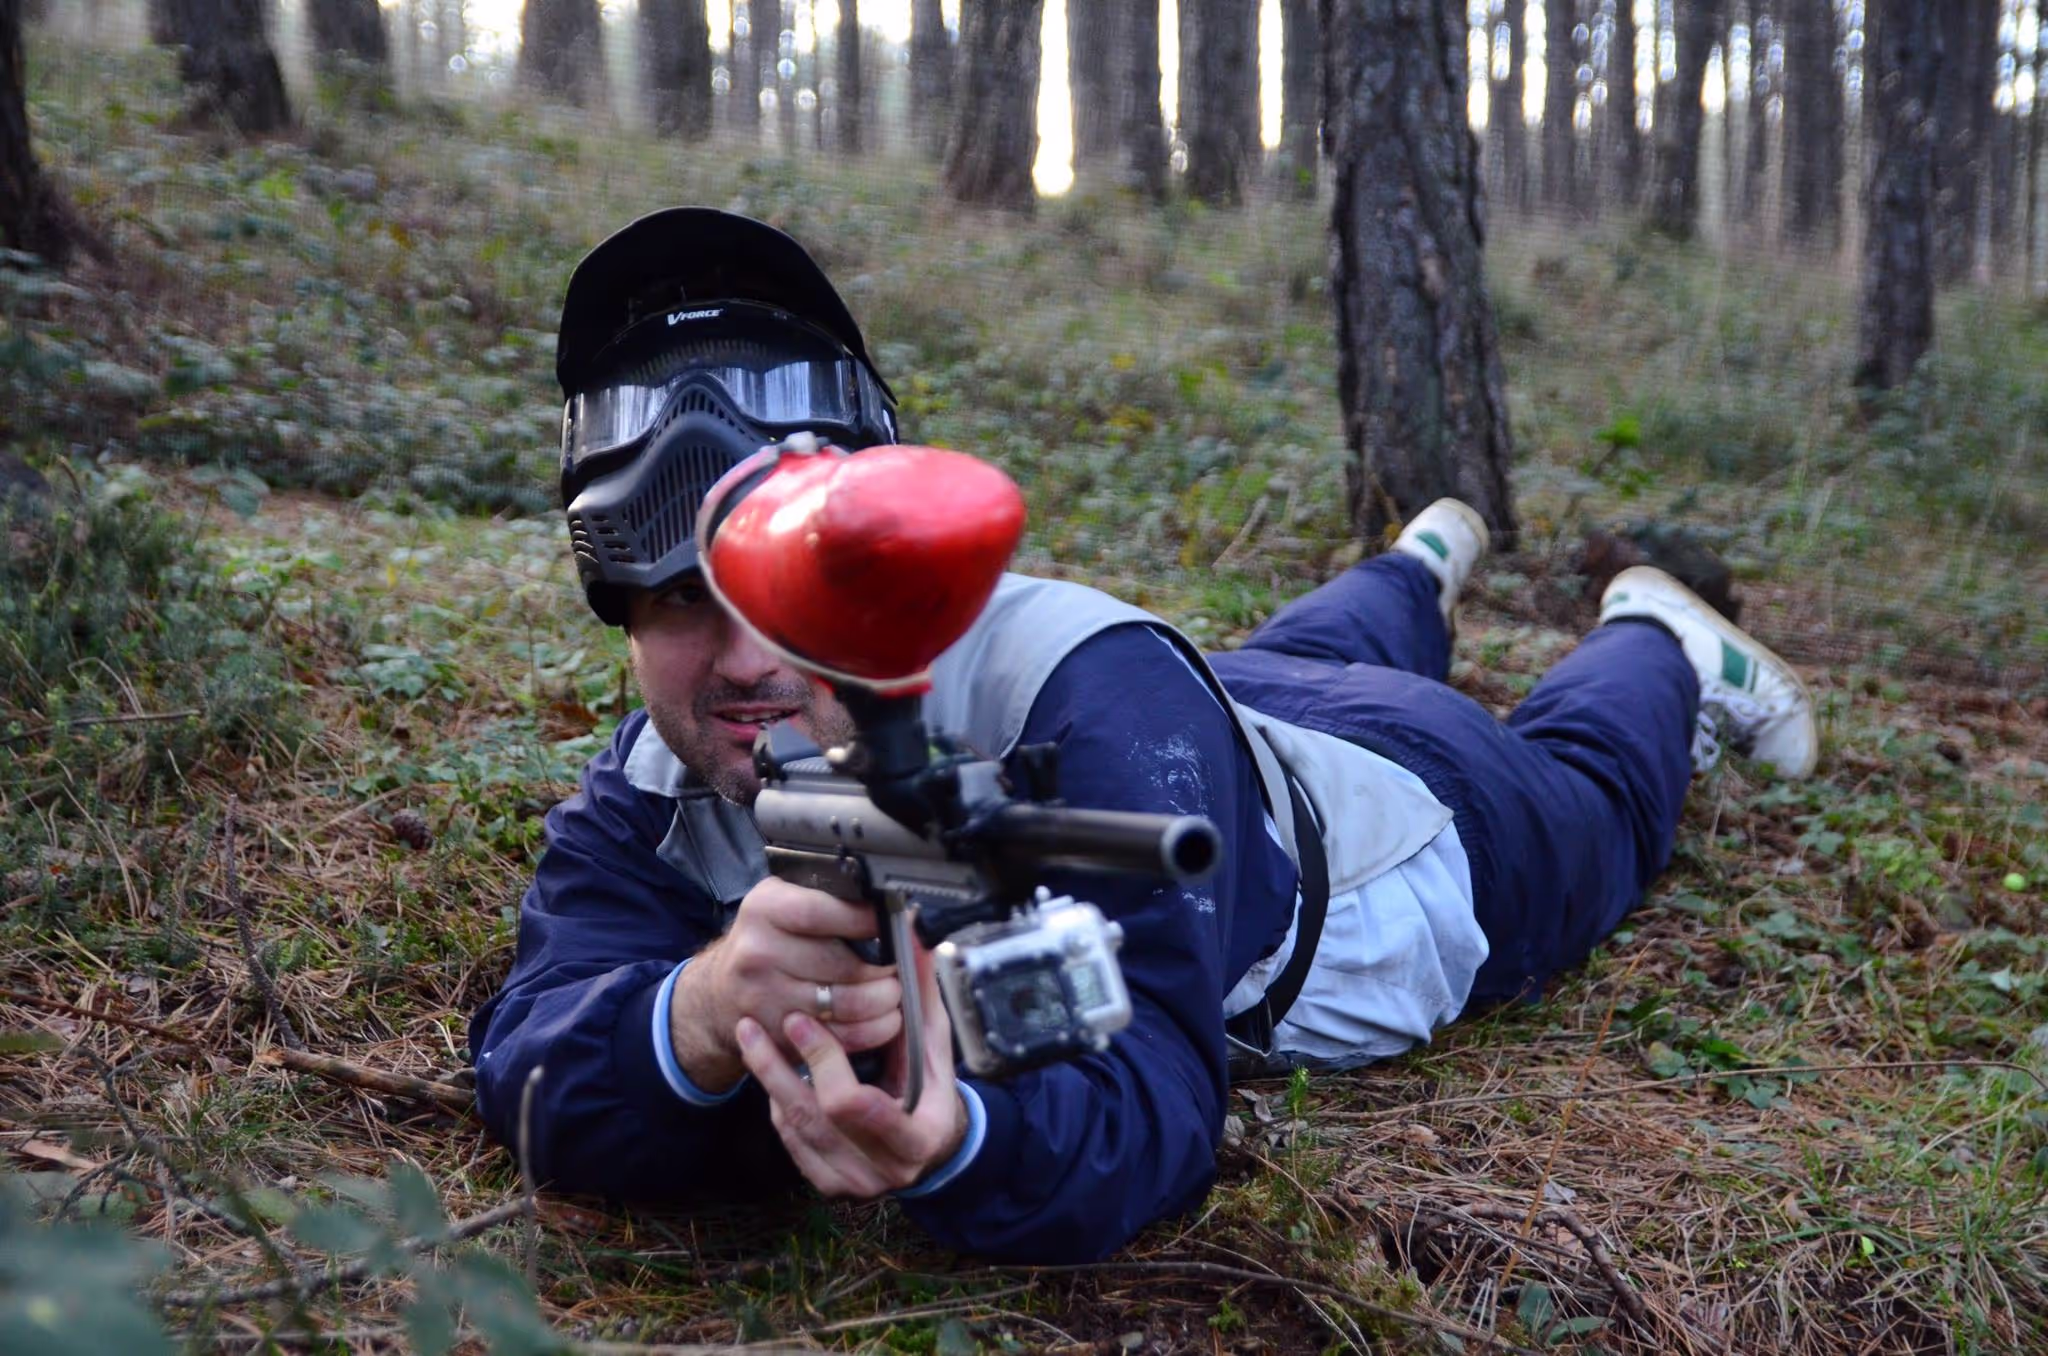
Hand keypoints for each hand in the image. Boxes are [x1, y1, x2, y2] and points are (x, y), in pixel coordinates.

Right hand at [670, 877, 902, 1091]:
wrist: (720, 993)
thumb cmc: (765, 941)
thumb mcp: (781, 903)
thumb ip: (824, 899)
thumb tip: (884, 903)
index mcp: (763, 910)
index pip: (821, 912)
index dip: (865, 920)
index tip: (894, 925)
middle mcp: (758, 953)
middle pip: (842, 964)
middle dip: (884, 968)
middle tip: (900, 966)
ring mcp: (765, 999)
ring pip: (846, 1004)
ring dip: (884, 1001)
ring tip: (894, 992)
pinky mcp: (778, 1036)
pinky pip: (839, 1038)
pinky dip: (871, 1031)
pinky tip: (882, 1019)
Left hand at [736, 943, 967, 1197]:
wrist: (934, 1144)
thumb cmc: (936, 1087)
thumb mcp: (935, 1041)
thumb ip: (922, 993)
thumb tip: (914, 938)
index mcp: (918, 1138)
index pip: (858, 1105)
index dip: (825, 1060)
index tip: (804, 1020)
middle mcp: (885, 1169)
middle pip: (816, 1115)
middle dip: (785, 1064)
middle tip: (767, 1022)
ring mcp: (853, 1182)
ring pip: (795, 1126)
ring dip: (769, 1077)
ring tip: (749, 1034)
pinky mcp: (828, 1183)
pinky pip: (790, 1139)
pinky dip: (779, 1101)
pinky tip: (771, 1069)